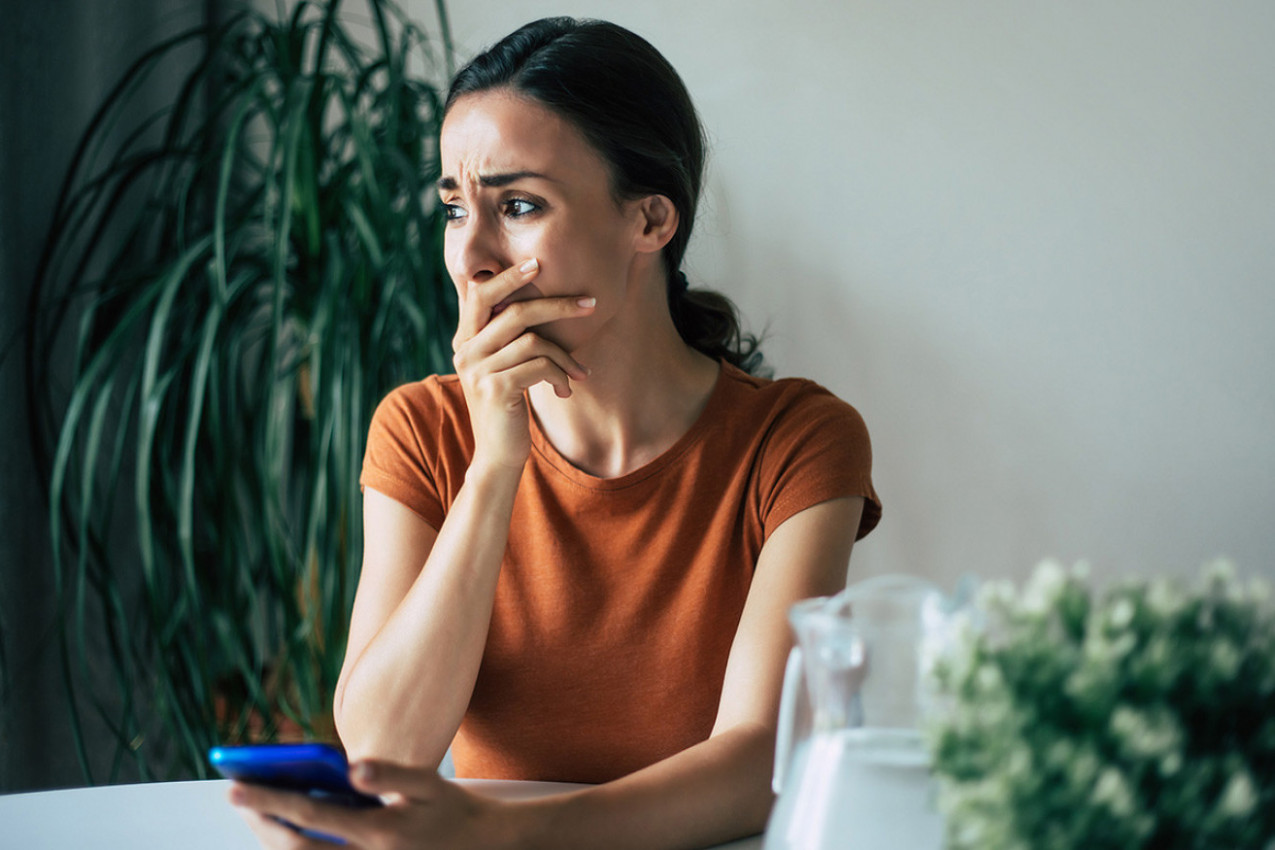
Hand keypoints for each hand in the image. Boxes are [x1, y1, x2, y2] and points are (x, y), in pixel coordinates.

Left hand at [230, 760, 515, 849]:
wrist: (479, 847)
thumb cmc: (451, 809)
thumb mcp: (428, 785)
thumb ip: (391, 774)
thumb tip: (353, 767)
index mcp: (377, 831)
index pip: (310, 814)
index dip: (268, 801)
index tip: (234, 787)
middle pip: (295, 848)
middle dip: (259, 823)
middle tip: (234, 796)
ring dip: (273, 840)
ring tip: (254, 814)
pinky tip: (286, 833)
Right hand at [450, 258, 593, 470]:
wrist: (497, 456)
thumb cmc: (508, 407)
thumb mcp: (504, 368)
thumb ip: (509, 338)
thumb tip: (542, 303)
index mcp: (465, 340)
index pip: (481, 293)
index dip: (508, 276)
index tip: (538, 263)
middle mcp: (465, 351)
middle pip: (515, 311)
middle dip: (557, 304)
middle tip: (590, 303)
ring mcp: (477, 370)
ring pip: (534, 341)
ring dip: (566, 356)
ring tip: (581, 373)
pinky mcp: (495, 388)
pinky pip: (539, 366)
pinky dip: (560, 374)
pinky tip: (565, 390)